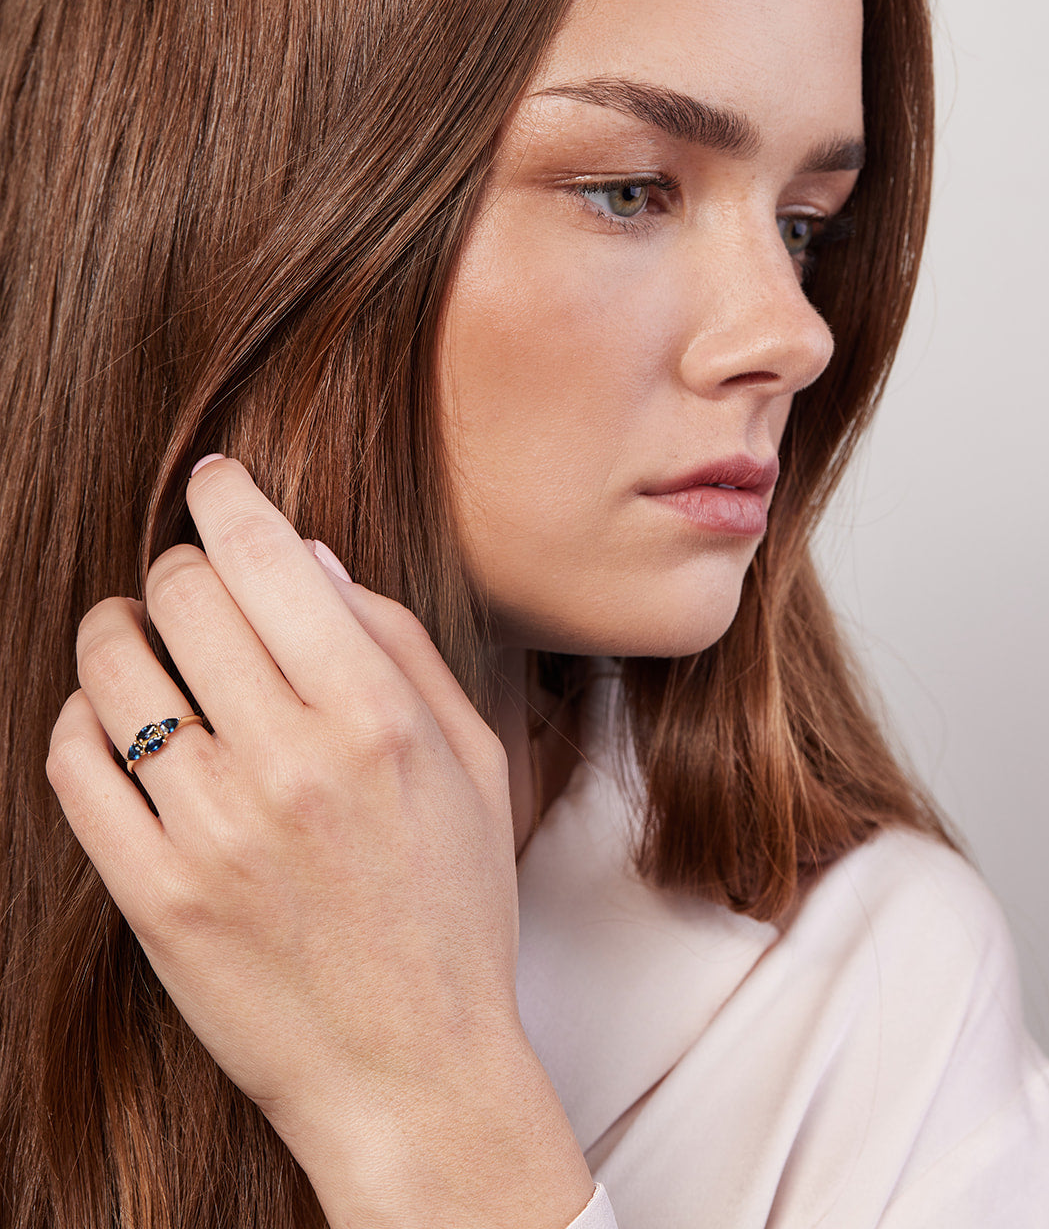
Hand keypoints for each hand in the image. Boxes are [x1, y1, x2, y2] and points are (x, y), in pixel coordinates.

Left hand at [47, 458, 592, 1228]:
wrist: (412, 1069)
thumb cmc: (454, 906)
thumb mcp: (471, 759)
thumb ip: (398, 642)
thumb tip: (309, 556)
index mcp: (375, 717)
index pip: (267, 557)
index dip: (228, 496)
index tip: (215, 480)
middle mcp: (288, 762)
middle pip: (183, 596)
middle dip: (182, 566)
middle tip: (193, 582)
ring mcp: (211, 831)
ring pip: (114, 669)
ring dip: (119, 630)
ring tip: (138, 638)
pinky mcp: (153, 895)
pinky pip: (76, 764)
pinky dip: (83, 720)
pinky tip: (118, 723)